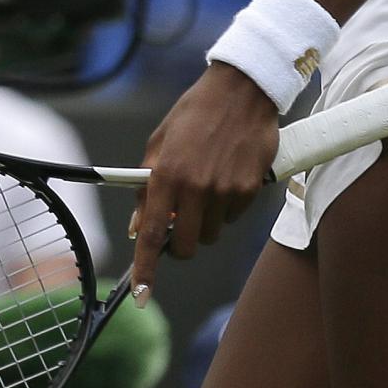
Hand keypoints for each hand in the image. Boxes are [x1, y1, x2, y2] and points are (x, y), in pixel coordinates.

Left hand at [125, 64, 282, 296]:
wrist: (241, 91)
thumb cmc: (193, 114)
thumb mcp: (158, 143)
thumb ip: (146, 187)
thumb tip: (138, 228)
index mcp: (166, 174)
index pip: (152, 235)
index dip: (146, 270)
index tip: (142, 296)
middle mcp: (195, 187)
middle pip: (185, 246)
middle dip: (179, 245)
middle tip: (178, 225)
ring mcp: (226, 191)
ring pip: (211, 234)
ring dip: (204, 223)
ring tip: (204, 189)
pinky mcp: (250, 190)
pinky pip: (233, 218)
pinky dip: (226, 209)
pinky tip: (225, 179)